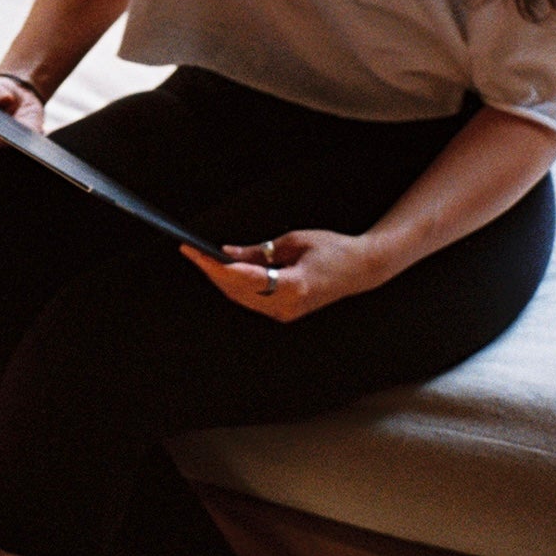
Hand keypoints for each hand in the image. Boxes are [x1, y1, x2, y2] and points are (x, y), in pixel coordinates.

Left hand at [180, 229, 389, 321]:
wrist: (362, 268)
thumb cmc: (333, 250)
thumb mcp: (292, 241)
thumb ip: (257, 251)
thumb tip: (228, 253)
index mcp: (292, 286)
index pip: (242, 277)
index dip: (214, 265)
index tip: (194, 253)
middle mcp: (287, 306)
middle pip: (237, 291)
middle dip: (212, 272)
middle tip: (192, 253)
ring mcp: (286, 313)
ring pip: (242, 298)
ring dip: (221, 280)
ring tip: (203, 259)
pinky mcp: (286, 312)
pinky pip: (253, 300)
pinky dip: (237, 286)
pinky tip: (225, 271)